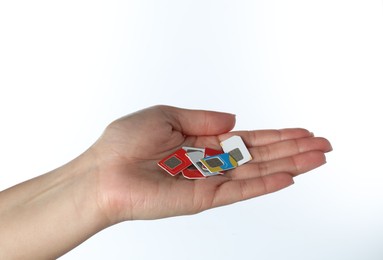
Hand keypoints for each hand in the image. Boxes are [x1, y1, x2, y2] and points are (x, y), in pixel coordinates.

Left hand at [90, 105, 331, 222]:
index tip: (300, 131)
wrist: (104, 171)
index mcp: (201, 142)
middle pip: (259, 155)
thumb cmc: (126, 143)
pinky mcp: (203, 197)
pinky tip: (289, 176)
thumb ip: (203, 118)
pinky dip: (265, 184)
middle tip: (322, 145)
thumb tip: (233, 118)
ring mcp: (209, 181)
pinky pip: (239, 190)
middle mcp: (209, 162)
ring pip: (256, 172)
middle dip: (292, 150)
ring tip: (317, 158)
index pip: (247, 139)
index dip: (275, 135)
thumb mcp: (166, 114)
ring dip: (289, 165)